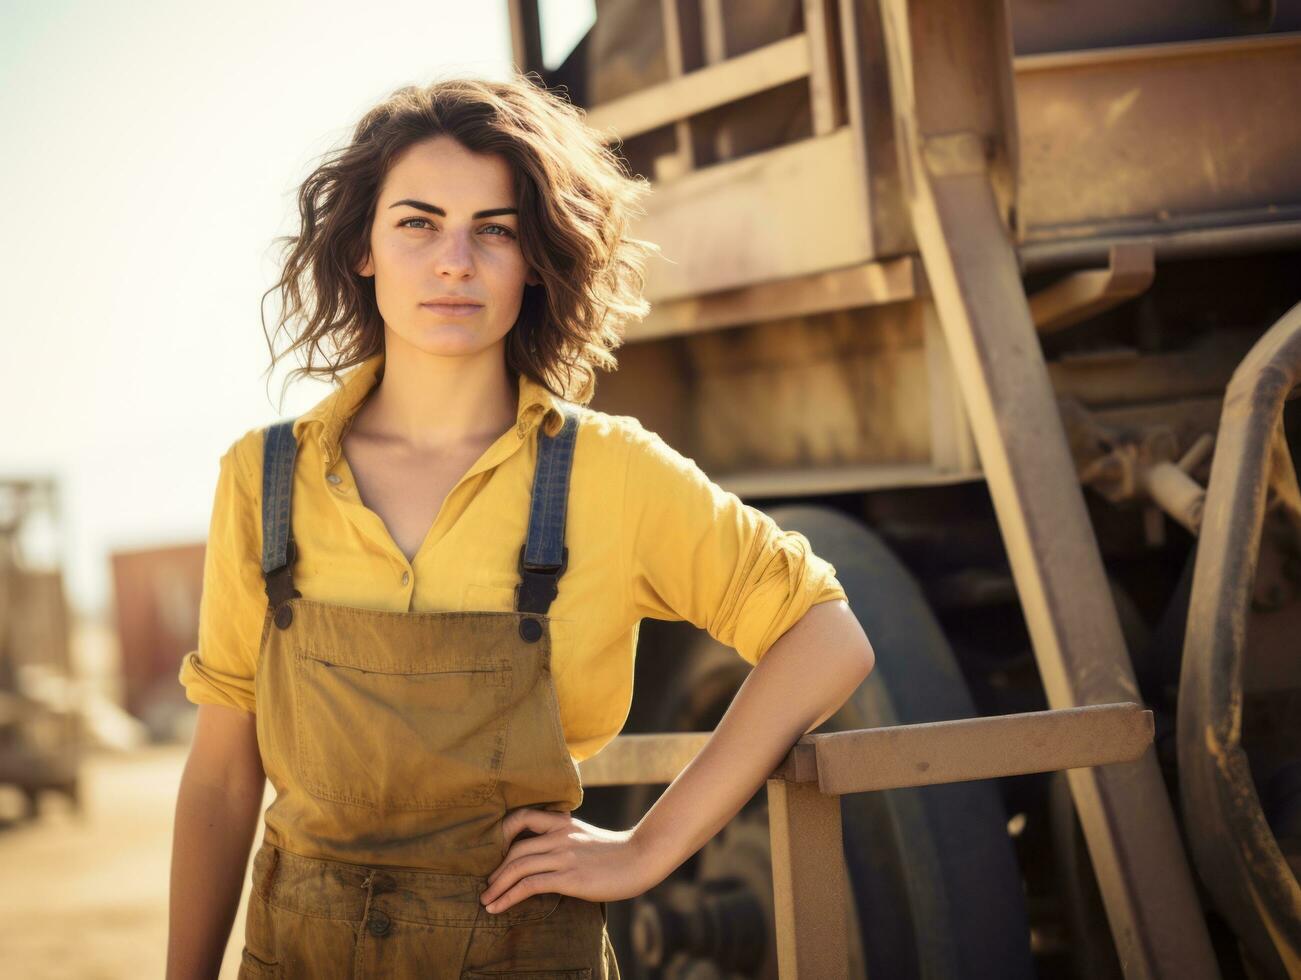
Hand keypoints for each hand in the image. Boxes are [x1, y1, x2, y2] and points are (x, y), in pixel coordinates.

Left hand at [480, 807, 660, 913]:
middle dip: (495, 870)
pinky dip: (508, 897)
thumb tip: (541, 853)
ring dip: (496, 886)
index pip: (522, 817)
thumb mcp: (584, 836)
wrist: (641, 858)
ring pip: (518, 867)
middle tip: (486, 886)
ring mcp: (564, 855)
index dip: (501, 832)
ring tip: (486, 901)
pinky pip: (530, 885)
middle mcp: (559, 835)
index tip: (491, 851)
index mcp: (563, 822)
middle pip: (514, 848)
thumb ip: (563, 838)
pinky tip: (498, 907)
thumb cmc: (615, 852)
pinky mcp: (569, 877)